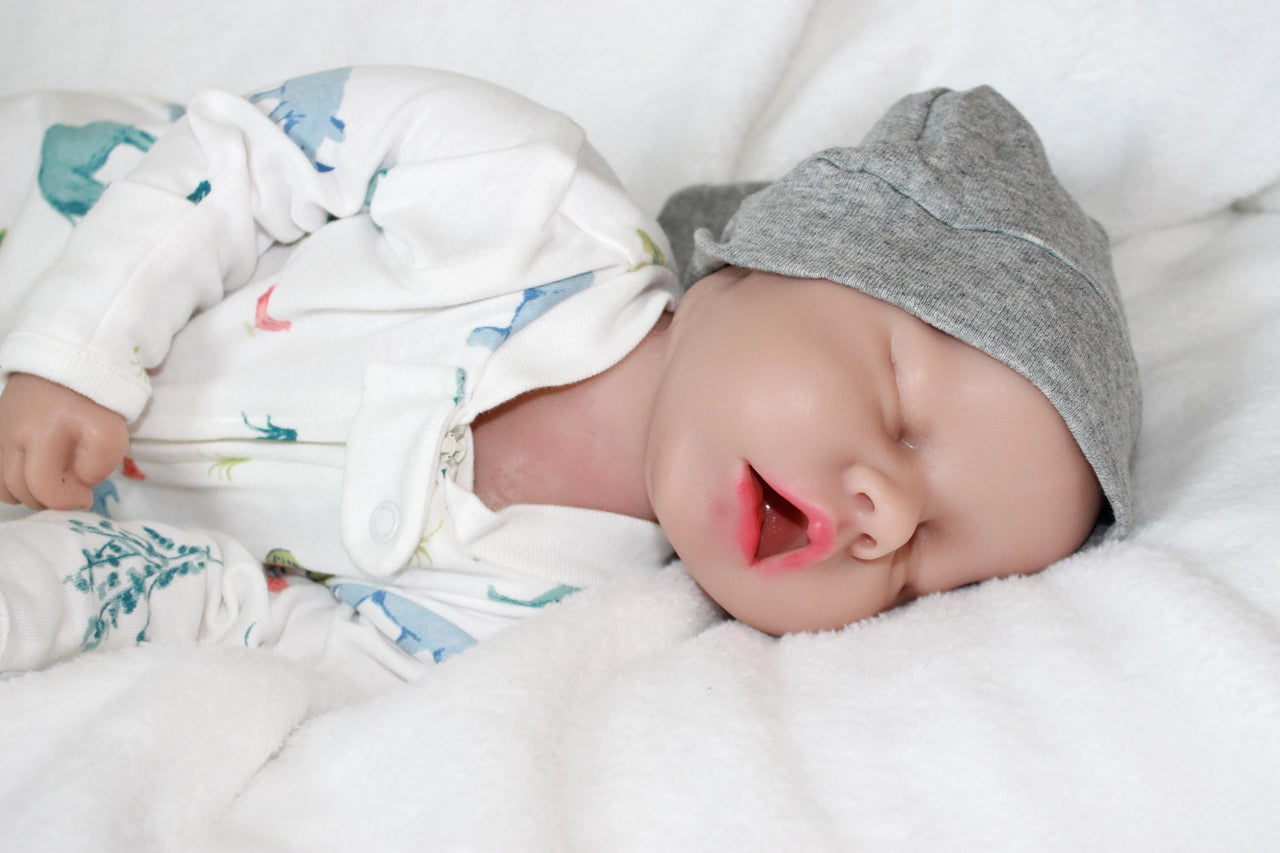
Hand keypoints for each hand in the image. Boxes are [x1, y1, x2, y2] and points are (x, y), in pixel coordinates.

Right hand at [0, 373, 128, 509]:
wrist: (67, 361)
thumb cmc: (93, 402)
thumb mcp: (112, 434)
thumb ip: (98, 465)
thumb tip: (77, 483)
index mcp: (45, 433)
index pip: (44, 487)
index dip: (67, 500)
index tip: (86, 496)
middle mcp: (12, 434)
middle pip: (19, 491)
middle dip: (49, 499)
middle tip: (69, 488)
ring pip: (1, 486)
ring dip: (27, 492)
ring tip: (51, 481)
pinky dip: (12, 481)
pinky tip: (33, 472)